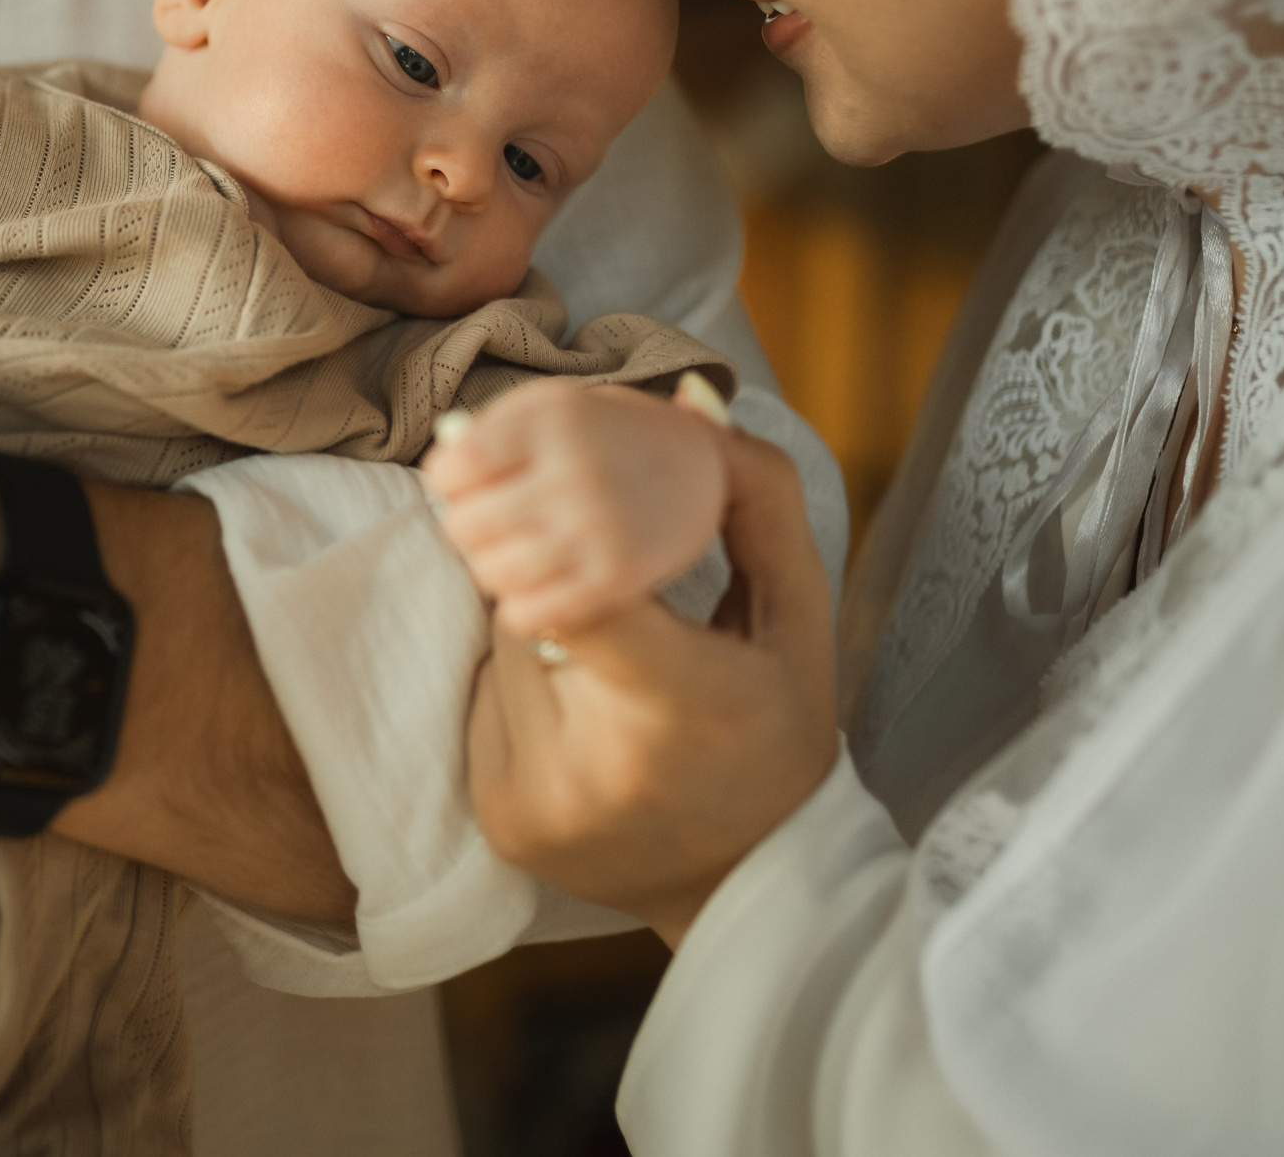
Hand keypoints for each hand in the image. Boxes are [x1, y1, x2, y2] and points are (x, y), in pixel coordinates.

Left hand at [426, 380, 728, 638]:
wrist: (693, 462)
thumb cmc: (597, 434)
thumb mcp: (544, 406)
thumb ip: (485, 432)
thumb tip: (440, 476)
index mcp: (550, 421)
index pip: (450, 471)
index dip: (448, 482)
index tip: (470, 482)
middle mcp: (574, 474)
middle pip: (463, 528)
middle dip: (467, 526)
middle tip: (493, 521)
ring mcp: (597, 529)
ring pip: (490, 575)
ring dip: (490, 567)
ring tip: (513, 550)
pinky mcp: (616, 579)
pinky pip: (529, 614)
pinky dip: (518, 608)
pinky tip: (533, 585)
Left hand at [465, 427, 837, 946]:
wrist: (745, 887)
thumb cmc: (775, 733)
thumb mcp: (797, 617)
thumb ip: (753, 498)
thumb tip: (685, 396)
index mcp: (685, 712)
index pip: (590, 597)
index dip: (553, 525)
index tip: (525, 468)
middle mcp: (598, 768)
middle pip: (533, 604)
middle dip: (544, 557)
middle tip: (552, 526)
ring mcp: (536, 801)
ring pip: (502, 646)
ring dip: (535, 620)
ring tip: (604, 661)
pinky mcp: (498, 817)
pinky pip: (486, 698)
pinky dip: (520, 683)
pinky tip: (579, 713)